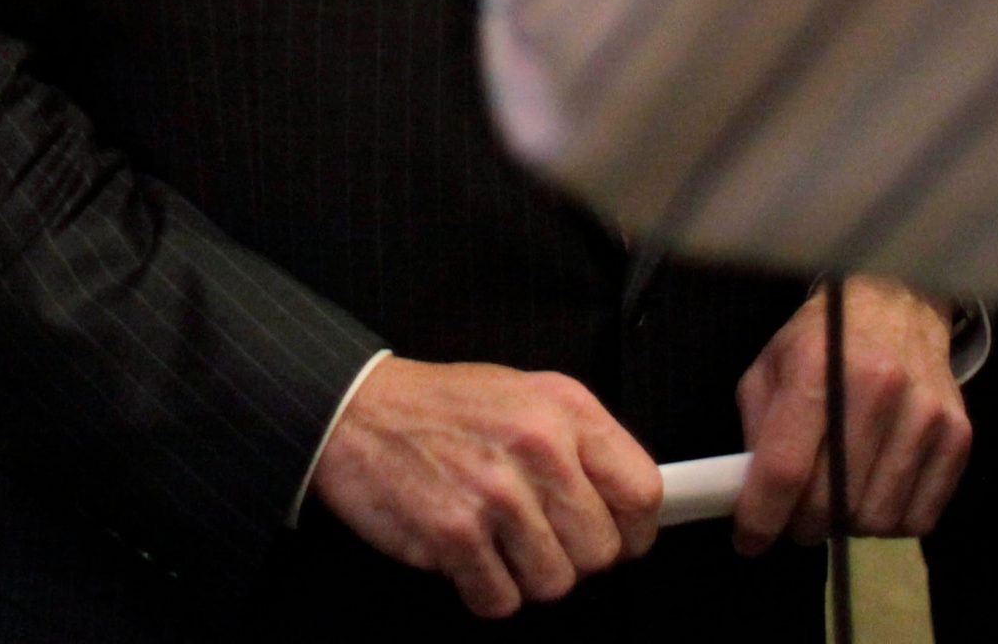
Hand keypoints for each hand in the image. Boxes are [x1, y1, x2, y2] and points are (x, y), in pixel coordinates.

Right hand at [309, 357, 661, 618]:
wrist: (356, 410)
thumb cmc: (444, 407)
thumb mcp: (526, 395)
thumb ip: (579, 443)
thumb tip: (629, 503)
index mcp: (565, 409)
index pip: (641, 492)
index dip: (635, 530)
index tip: (619, 537)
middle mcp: (537, 447)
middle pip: (601, 551)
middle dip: (572, 555)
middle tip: (540, 536)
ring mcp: (495, 493)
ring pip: (554, 584)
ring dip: (526, 575)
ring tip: (498, 539)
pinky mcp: (453, 534)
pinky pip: (500, 601)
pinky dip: (485, 590)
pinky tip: (467, 553)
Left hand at [732, 277, 970, 554]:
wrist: (899, 304)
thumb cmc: (824, 339)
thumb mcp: (772, 365)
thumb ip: (758, 428)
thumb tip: (753, 497)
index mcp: (818, 365)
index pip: (786, 467)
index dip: (761, 517)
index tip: (748, 541)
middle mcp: (877, 386)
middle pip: (831, 502)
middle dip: (803, 525)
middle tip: (795, 515)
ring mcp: (925, 412)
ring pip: (876, 519)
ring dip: (848, 524)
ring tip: (838, 496)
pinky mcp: (958, 434)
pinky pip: (918, 518)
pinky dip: (890, 520)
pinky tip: (876, 490)